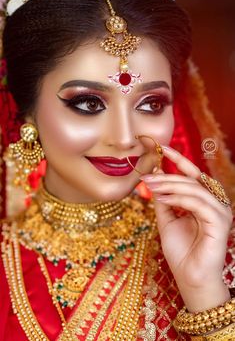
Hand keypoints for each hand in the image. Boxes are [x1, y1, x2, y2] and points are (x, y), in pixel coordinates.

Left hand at [141, 145, 232, 311]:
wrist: (189, 278)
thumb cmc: (180, 251)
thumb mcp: (167, 219)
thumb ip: (163, 198)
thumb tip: (155, 175)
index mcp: (204, 201)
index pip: (193, 175)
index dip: (179, 160)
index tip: (161, 148)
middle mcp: (215, 203)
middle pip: (192, 179)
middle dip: (167, 175)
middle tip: (146, 176)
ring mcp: (220, 212)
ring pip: (195, 188)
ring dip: (170, 184)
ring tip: (151, 186)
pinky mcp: (220, 222)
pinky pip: (198, 203)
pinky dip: (179, 198)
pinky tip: (163, 198)